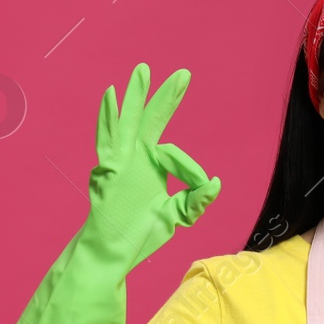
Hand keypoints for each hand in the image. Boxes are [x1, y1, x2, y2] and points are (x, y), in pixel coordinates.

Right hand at [82, 63, 220, 268]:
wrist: (113, 252)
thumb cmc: (140, 234)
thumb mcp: (176, 215)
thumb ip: (196, 200)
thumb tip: (215, 182)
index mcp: (150, 165)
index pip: (173, 153)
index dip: (191, 168)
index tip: (203, 183)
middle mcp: (135, 157)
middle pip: (151, 119)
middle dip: (166, 96)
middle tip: (184, 73)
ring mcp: (120, 161)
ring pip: (129, 121)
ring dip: (136, 96)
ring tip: (143, 71)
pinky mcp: (108, 170)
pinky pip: (108, 140)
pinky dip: (107, 118)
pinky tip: (111, 95)